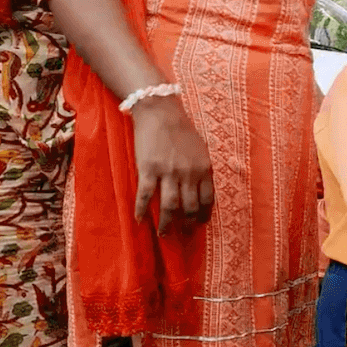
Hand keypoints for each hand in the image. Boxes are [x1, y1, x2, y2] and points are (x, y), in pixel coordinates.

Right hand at [130, 95, 215, 234]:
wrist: (160, 111)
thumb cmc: (181, 129)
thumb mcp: (200, 150)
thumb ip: (201, 170)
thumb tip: (202, 190)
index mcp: (204, 168)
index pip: (207, 200)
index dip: (204, 215)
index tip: (200, 224)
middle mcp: (188, 173)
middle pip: (190, 207)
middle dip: (188, 225)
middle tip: (183, 235)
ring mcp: (168, 172)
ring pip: (169, 207)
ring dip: (166, 225)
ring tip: (163, 234)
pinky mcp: (148, 169)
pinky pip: (145, 196)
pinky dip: (142, 210)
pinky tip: (139, 220)